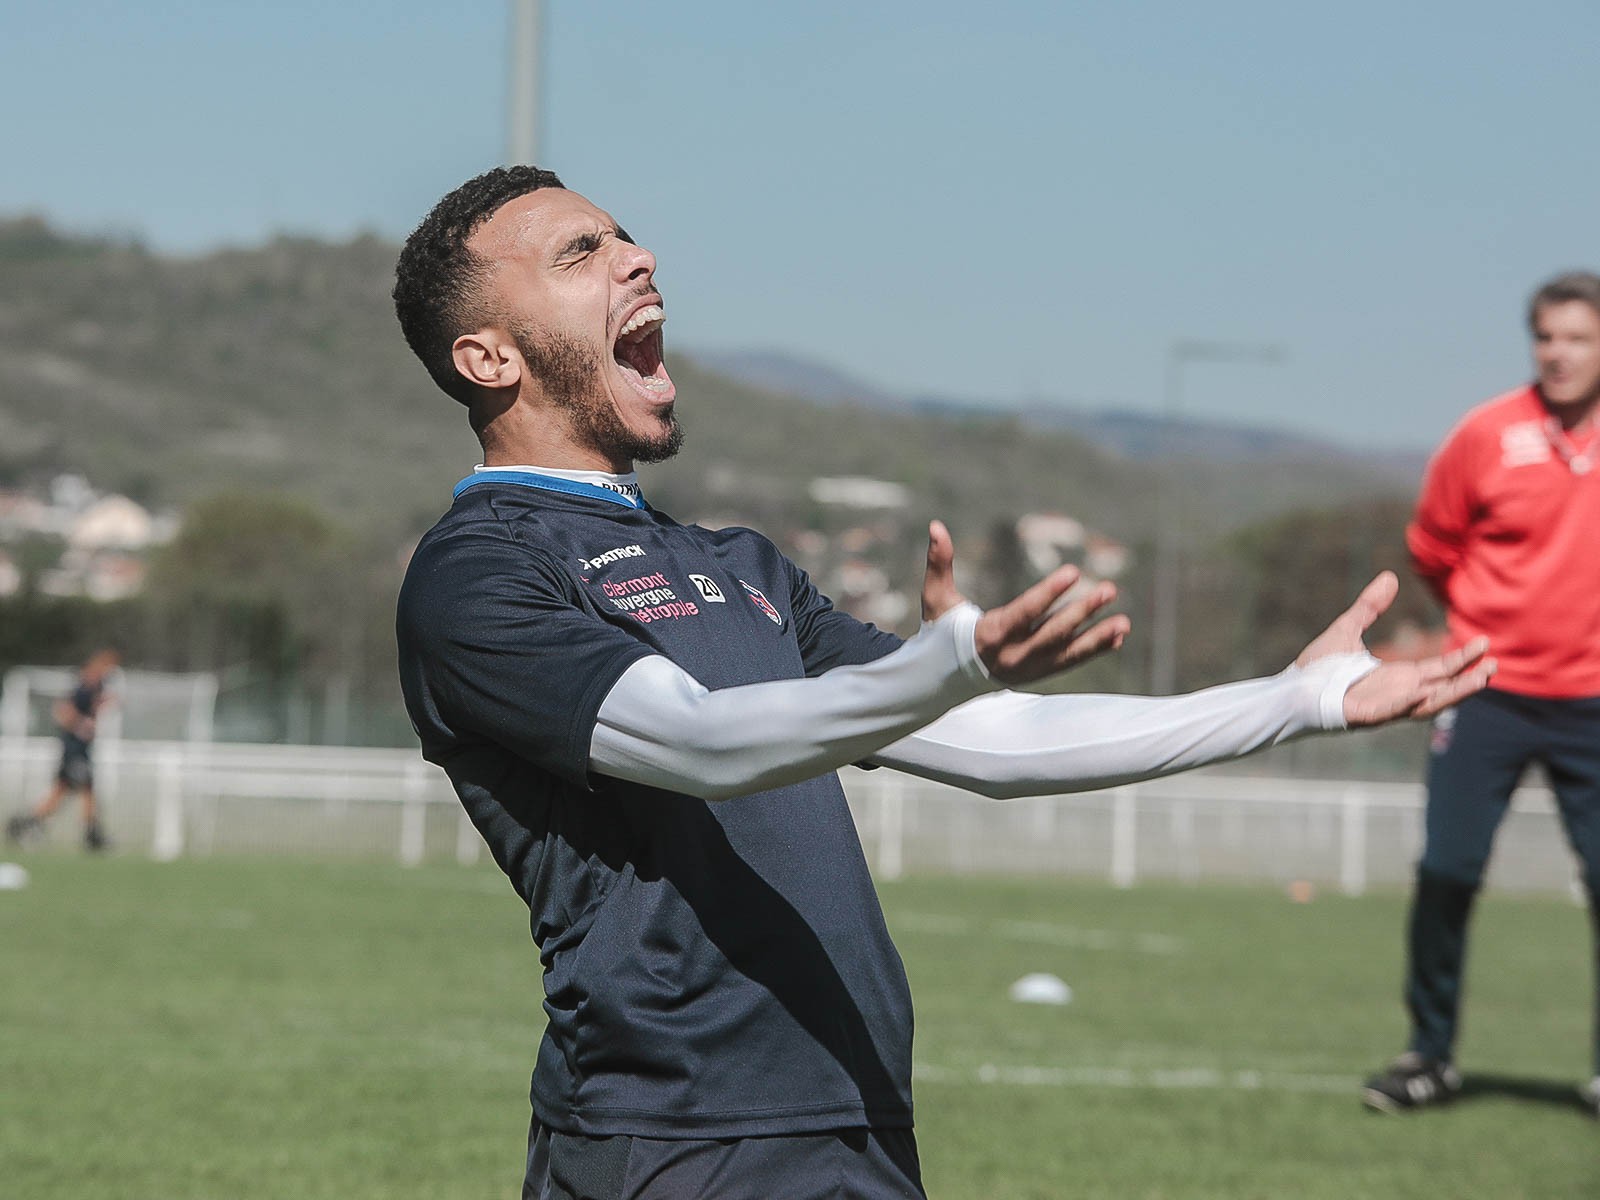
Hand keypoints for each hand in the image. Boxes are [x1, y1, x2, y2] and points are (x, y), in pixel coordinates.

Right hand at [921, 519, 1129, 685]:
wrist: (944, 678)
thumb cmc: (941, 631)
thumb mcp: (936, 599)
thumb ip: (938, 564)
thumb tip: (935, 525)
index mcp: (988, 635)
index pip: (1024, 613)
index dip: (1048, 593)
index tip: (1073, 572)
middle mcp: (1011, 656)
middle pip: (1052, 634)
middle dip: (1082, 612)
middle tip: (1109, 589)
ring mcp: (1028, 669)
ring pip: (1067, 654)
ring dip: (1097, 638)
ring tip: (1124, 622)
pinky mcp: (1038, 674)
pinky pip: (1070, 663)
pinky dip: (1094, 650)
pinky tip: (1117, 636)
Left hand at [1294, 571, 1494, 725]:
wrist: (1288, 691)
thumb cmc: (1316, 668)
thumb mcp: (1347, 630)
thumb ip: (1369, 607)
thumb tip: (1390, 577)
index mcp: (1395, 677)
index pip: (1438, 670)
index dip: (1462, 659)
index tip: (1483, 644)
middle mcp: (1394, 695)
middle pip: (1441, 689)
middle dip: (1468, 679)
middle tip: (1495, 664)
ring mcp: (1381, 707)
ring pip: (1425, 705)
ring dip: (1452, 694)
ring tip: (1480, 680)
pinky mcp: (1361, 716)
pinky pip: (1388, 711)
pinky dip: (1405, 702)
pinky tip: (1422, 690)